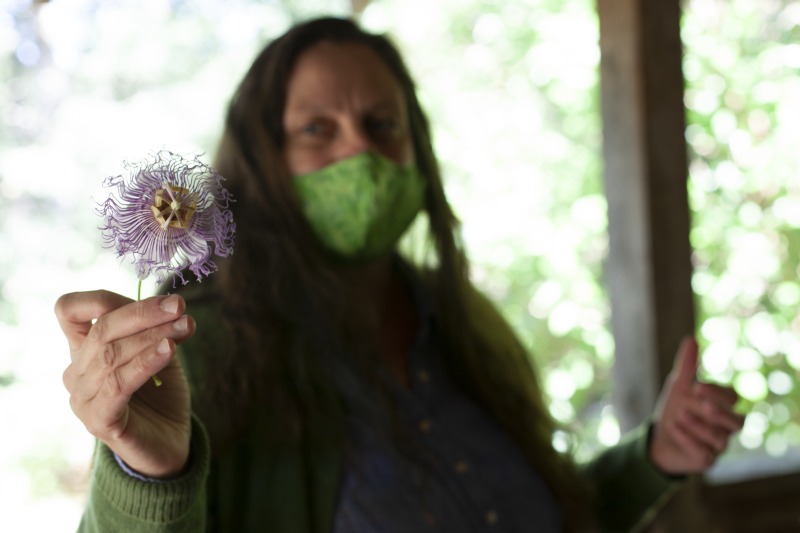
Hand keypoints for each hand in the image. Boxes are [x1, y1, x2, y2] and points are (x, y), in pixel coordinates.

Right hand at [56, 290, 194, 478]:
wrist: (168, 443)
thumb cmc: (161, 393)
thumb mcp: (158, 350)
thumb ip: (157, 329)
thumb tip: (172, 306)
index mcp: (83, 349)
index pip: (70, 310)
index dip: (103, 297)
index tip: (150, 298)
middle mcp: (75, 372)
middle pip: (101, 329)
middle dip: (143, 312)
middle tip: (178, 306)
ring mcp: (83, 398)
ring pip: (111, 355)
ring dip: (152, 335)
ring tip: (185, 326)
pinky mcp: (99, 421)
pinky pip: (119, 384)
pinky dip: (145, 362)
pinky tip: (168, 349)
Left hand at [649, 336, 744, 474]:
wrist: (658, 438)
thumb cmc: (675, 410)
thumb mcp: (678, 387)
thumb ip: (686, 366)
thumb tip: (691, 338)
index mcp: (723, 406)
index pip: (732, 398)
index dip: (718, 392)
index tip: (697, 385)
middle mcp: (725, 427)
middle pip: (738, 422)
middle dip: (721, 413)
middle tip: (703, 403)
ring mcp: (717, 446)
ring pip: (721, 439)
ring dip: (699, 426)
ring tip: (679, 415)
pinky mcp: (705, 461)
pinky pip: (703, 453)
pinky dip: (688, 440)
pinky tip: (674, 428)